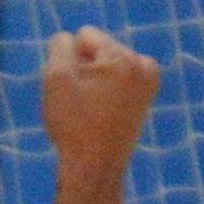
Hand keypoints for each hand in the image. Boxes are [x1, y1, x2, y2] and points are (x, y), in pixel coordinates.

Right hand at [39, 28, 159, 183]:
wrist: (95, 168)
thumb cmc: (73, 123)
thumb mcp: (55, 78)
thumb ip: (60, 46)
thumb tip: (70, 39)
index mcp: (124, 58)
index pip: (85, 35)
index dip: (70, 59)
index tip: (74, 88)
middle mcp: (143, 65)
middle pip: (99, 49)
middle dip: (86, 68)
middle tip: (83, 103)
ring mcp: (148, 82)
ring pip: (108, 64)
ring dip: (95, 80)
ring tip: (93, 109)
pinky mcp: (146, 97)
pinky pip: (118, 78)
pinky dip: (107, 89)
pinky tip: (102, 112)